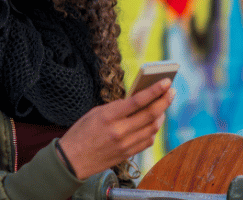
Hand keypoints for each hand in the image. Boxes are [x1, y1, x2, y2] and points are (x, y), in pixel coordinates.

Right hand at [57, 78, 174, 179]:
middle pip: (151, 114)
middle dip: (164, 101)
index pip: (138, 101)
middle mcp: (119, 131)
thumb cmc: (81, 132)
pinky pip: (148, 141)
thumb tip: (139, 100)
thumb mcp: (96, 113)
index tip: (166, 82)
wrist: (71, 161)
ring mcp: (125, 145)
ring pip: (153, 128)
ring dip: (161, 115)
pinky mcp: (127, 154)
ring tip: (163, 106)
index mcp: (109, 117)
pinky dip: (154, 130)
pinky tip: (154, 122)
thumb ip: (118, 107)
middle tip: (171, 92)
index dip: (155, 90)